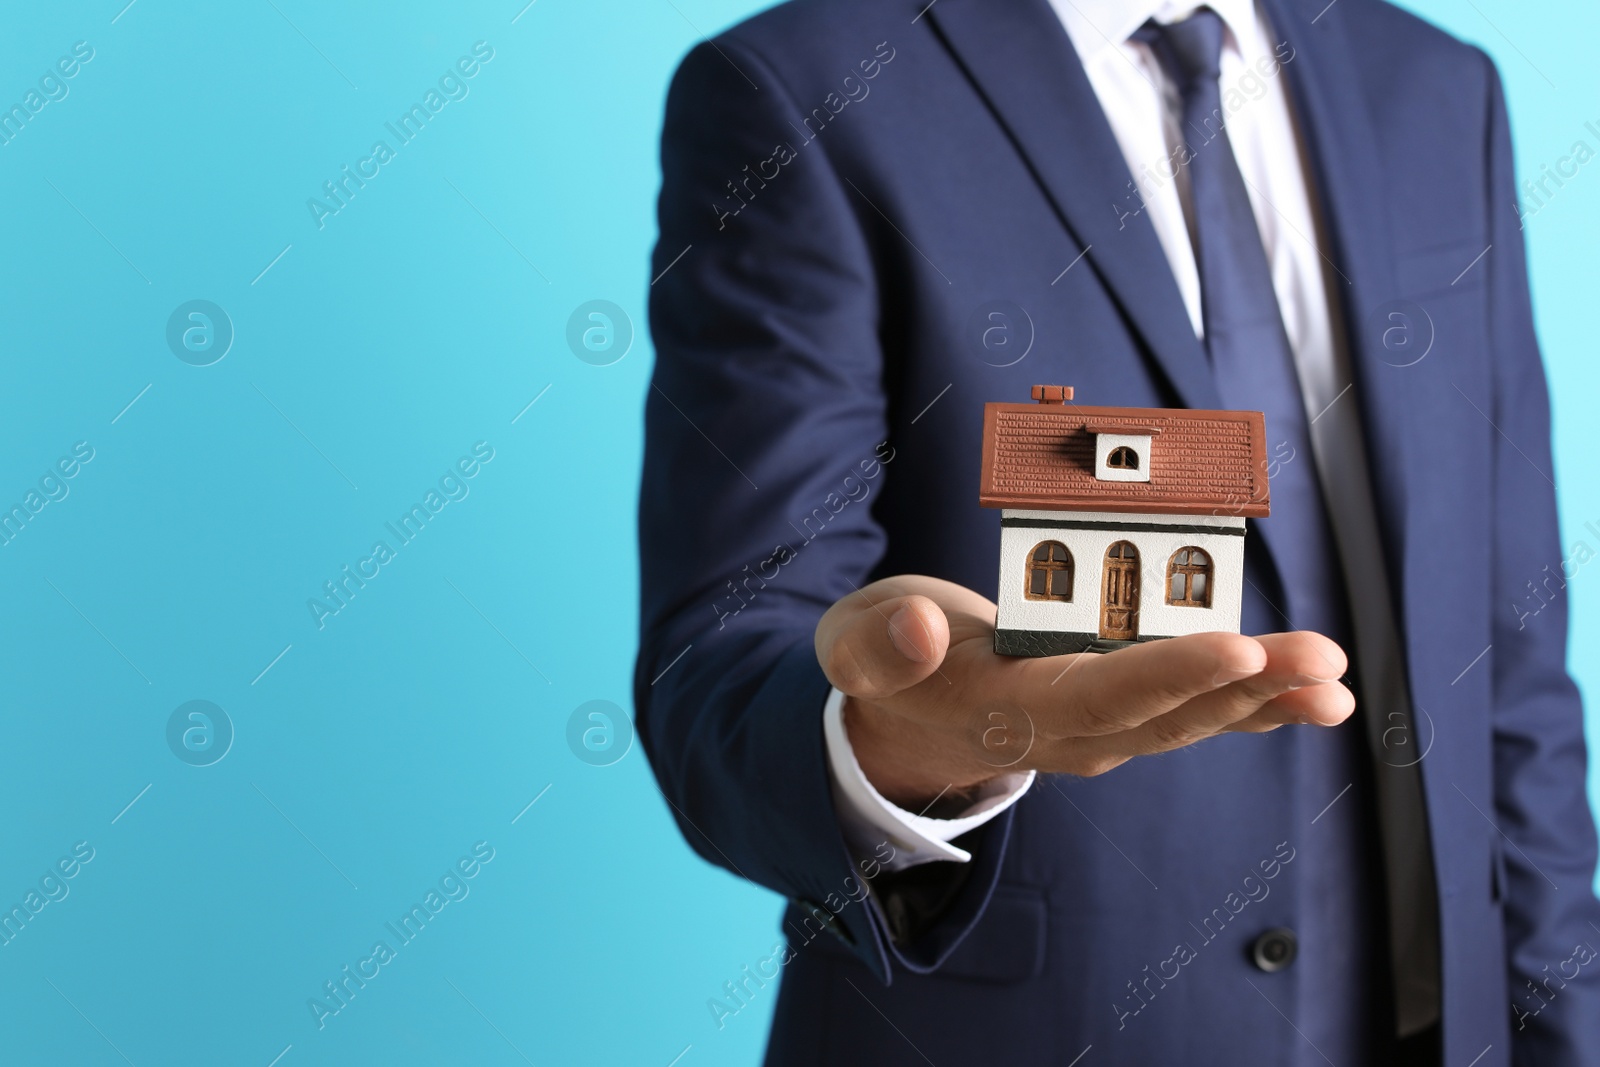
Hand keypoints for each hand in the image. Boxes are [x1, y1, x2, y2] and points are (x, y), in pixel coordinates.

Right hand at [814, 575, 1353, 808]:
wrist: (904, 715)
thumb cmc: (886, 665)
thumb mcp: (855, 647)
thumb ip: (877, 644)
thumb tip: (919, 628)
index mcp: (1008, 710)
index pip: (1099, 695)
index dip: (1171, 674)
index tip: (1238, 647)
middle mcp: (1068, 730)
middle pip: (1168, 715)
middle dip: (1250, 688)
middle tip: (1325, 662)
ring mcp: (1101, 726)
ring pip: (1193, 717)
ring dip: (1270, 697)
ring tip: (1338, 677)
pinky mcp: (1121, 708)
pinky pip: (1195, 708)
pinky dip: (1257, 699)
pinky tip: (1317, 692)